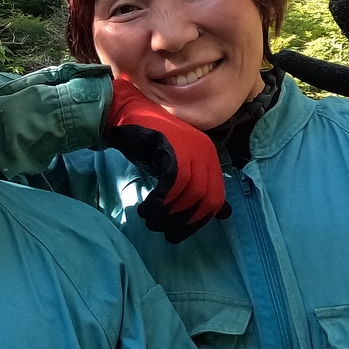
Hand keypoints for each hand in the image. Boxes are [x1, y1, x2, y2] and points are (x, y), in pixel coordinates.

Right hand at [105, 78, 229, 242]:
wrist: (124, 114)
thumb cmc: (146, 144)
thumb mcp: (176, 168)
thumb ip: (198, 187)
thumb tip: (224, 213)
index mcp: (209, 158)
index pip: (216, 198)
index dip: (198, 221)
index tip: (177, 234)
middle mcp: (205, 152)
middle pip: (207, 198)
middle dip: (185, 222)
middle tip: (164, 232)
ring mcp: (191, 148)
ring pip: (192, 193)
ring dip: (170, 213)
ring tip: (150, 219)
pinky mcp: (173, 147)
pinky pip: (175, 182)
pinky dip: (162, 201)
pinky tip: (147, 209)